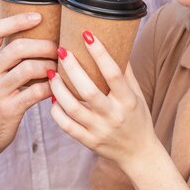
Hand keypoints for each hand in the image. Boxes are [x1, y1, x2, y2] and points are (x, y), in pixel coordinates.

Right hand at [0, 13, 56, 160]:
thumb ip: (3, 56)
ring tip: (60, 67)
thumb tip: (35, 33)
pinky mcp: (7, 109)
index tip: (39, 16)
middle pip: (18, 47)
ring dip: (50, 65)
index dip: (18, 20)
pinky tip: (57, 86)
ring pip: (29, 68)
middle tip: (59, 48)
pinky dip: (51, 86)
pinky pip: (35, 92)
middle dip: (44, 45)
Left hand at [48, 32, 157, 170]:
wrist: (138, 154)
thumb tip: (117, 42)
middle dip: (72, 68)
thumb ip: (126, 72)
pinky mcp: (88, 141)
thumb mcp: (138, 95)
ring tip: (51, 72)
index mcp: (129, 101)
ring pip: (73, 108)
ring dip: (58, 88)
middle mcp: (114, 116)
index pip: (113, 74)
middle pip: (88, 91)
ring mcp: (99, 130)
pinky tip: (52, 96)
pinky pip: (66, 126)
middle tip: (61, 50)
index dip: (100, 53)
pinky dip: (56, 110)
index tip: (87, 35)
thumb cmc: (138, 118)